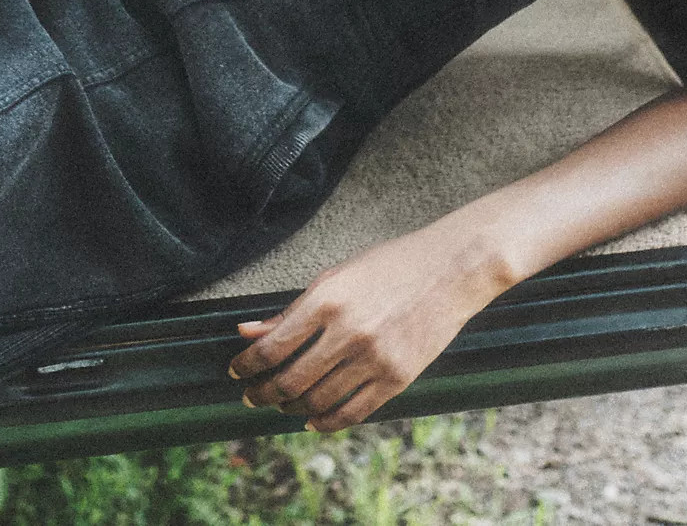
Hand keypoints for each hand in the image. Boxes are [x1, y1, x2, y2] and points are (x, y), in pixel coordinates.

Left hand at [227, 219, 505, 431]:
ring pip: (317, 401)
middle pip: (290, 380)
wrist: (450, 270)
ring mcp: (374, 358)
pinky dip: (326, 422)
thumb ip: (291, 310)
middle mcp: (348, 332)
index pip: (273, 346)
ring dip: (290, 408)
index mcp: (328, 299)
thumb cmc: (389, 266)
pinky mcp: (397, 379)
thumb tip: (246, 331)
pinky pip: (352, 413)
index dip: (247, 364)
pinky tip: (312, 419)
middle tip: (251, 395)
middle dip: (262, 393)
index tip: (236, 370)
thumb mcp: (335, 276)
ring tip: (280, 405)